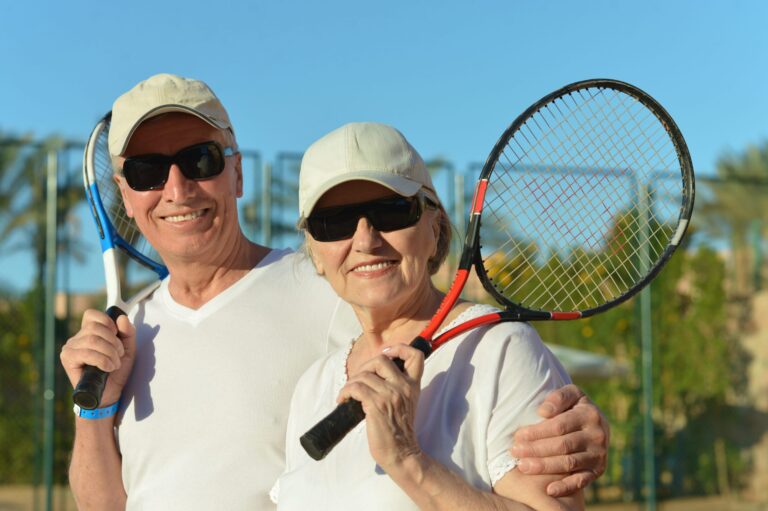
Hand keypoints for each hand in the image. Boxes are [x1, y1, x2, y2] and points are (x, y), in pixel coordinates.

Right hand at [60, 309, 136, 405]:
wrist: (109, 393)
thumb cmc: (116, 371)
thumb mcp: (128, 349)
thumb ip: (128, 332)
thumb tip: (121, 318)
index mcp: (89, 332)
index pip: (91, 314)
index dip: (107, 322)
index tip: (116, 336)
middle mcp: (77, 338)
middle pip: (95, 328)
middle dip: (113, 342)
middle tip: (118, 355)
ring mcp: (70, 348)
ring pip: (93, 340)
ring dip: (110, 353)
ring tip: (114, 364)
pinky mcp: (67, 359)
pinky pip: (86, 353)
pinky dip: (102, 360)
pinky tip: (107, 368)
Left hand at [337, 343, 424, 469]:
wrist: (402, 454)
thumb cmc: (400, 432)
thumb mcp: (406, 404)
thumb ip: (397, 387)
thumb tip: (372, 376)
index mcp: (413, 386)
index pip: (415, 355)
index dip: (400, 348)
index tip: (387, 354)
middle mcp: (403, 386)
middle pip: (381, 359)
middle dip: (365, 366)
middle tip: (359, 380)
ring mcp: (390, 395)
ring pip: (364, 374)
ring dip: (351, 383)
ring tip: (348, 394)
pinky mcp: (376, 405)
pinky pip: (355, 387)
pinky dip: (345, 392)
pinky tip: (343, 400)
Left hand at [511, 384, 608, 496]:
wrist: (598, 424)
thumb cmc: (575, 407)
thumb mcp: (571, 394)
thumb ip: (559, 397)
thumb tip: (543, 412)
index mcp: (589, 415)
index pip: (559, 426)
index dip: (537, 432)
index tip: (518, 436)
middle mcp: (597, 436)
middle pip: (562, 446)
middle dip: (535, 449)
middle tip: (515, 452)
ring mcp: (598, 455)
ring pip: (568, 463)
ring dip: (544, 466)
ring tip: (522, 466)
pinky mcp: (598, 470)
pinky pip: (581, 481)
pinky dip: (565, 487)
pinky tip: (549, 490)